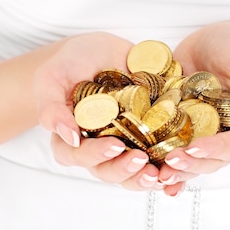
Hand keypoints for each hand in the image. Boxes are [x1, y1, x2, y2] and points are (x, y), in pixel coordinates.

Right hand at [34, 32, 160, 190]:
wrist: (99, 51)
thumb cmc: (68, 64)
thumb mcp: (51, 79)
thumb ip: (51, 107)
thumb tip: (69, 136)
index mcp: (71, 140)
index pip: (79, 157)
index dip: (97, 155)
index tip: (115, 145)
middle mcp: (98, 148)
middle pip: (108, 171)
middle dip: (126, 171)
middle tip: (142, 160)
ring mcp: (124, 144)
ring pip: (133, 173)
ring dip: (147, 178)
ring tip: (162, 175)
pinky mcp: (147, 137)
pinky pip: (157, 160)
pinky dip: (168, 171)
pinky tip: (178, 175)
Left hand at [159, 21, 229, 191]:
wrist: (216, 36)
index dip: (214, 150)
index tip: (195, 148)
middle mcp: (219, 134)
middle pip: (207, 161)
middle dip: (189, 165)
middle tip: (169, 161)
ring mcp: (195, 131)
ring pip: (186, 159)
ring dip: (172, 170)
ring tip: (155, 175)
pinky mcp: (173, 123)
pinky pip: (166, 144)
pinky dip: (157, 161)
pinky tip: (146, 173)